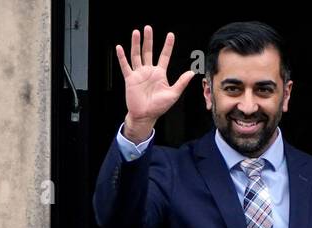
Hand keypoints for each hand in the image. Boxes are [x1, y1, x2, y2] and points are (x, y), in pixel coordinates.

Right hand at [115, 25, 194, 139]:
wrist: (145, 116)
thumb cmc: (159, 107)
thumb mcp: (173, 94)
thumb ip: (181, 83)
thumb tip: (191, 73)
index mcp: (159, 74)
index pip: (164, 56)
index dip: (167, 45)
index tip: (170, 35)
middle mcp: (149, 71)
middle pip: (148, 51)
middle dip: (148, 40)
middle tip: (148, 28)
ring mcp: (139, 74)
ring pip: (136, 55)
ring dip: (136, 44)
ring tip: (136, 32)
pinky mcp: (130, 79)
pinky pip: (125, 66)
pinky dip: (122, 57)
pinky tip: (120, 48)